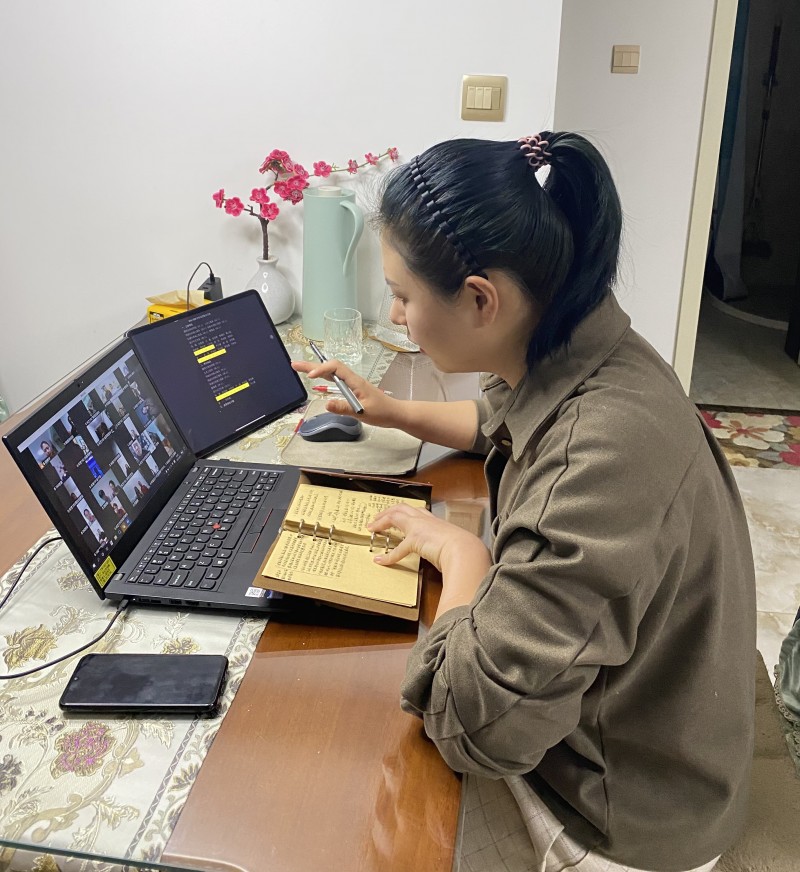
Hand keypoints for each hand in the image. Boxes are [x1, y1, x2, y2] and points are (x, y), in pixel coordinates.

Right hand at [291, 358, 397, 425]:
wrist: (395, 413)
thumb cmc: (383, 412)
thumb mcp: (362, 412)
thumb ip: (344, 408)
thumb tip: (326, 404)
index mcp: (355, 381)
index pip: (336, 368)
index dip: (322, 369)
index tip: (311, 377)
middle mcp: (352, 380)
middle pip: (330, 368)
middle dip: (312, 365)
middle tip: (294, 364)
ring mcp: (352, 384)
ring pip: (332, 372)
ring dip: (316, 369)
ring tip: (300, 369)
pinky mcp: (352, 389)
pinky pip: (336, 379)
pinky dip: (324, 376)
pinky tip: (318, 377)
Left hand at [367, 504, 490, 616]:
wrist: (465, 550)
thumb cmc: (464, 549)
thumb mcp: (453, 544)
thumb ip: (446, 547)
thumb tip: (445, 556)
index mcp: (435, 521)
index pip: (417, 512)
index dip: (404, 513)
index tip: (398, 516)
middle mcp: (426, 519)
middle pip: (402, 508)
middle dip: (388, 511)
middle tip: (377, 518)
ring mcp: (419, 526)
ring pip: (395, 516)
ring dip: (381, 521)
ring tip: (372, 528)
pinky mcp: (415, 539)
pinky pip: (397, 549)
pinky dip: (388, 556)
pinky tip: (381, 561)